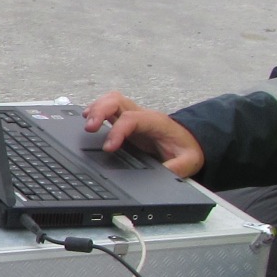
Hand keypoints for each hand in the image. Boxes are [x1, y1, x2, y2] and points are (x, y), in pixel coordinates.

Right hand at [82, 92, 205, 176]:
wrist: (190, 141)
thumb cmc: (187, 149)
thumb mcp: (188, 161)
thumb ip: (176, 168)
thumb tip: (163, 175)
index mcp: (155, 122)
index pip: (131, 119)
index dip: (117, 131)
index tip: (108, 148)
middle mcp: (142, 115)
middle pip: (117, 100)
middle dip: (100, 111)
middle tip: (89, 128)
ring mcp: (134, 116)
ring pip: (111, 100)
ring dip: (96, 108)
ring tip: (86, 123)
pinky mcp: (127, 121)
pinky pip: (109, 108)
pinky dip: (96, 111)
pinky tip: (88, 119)